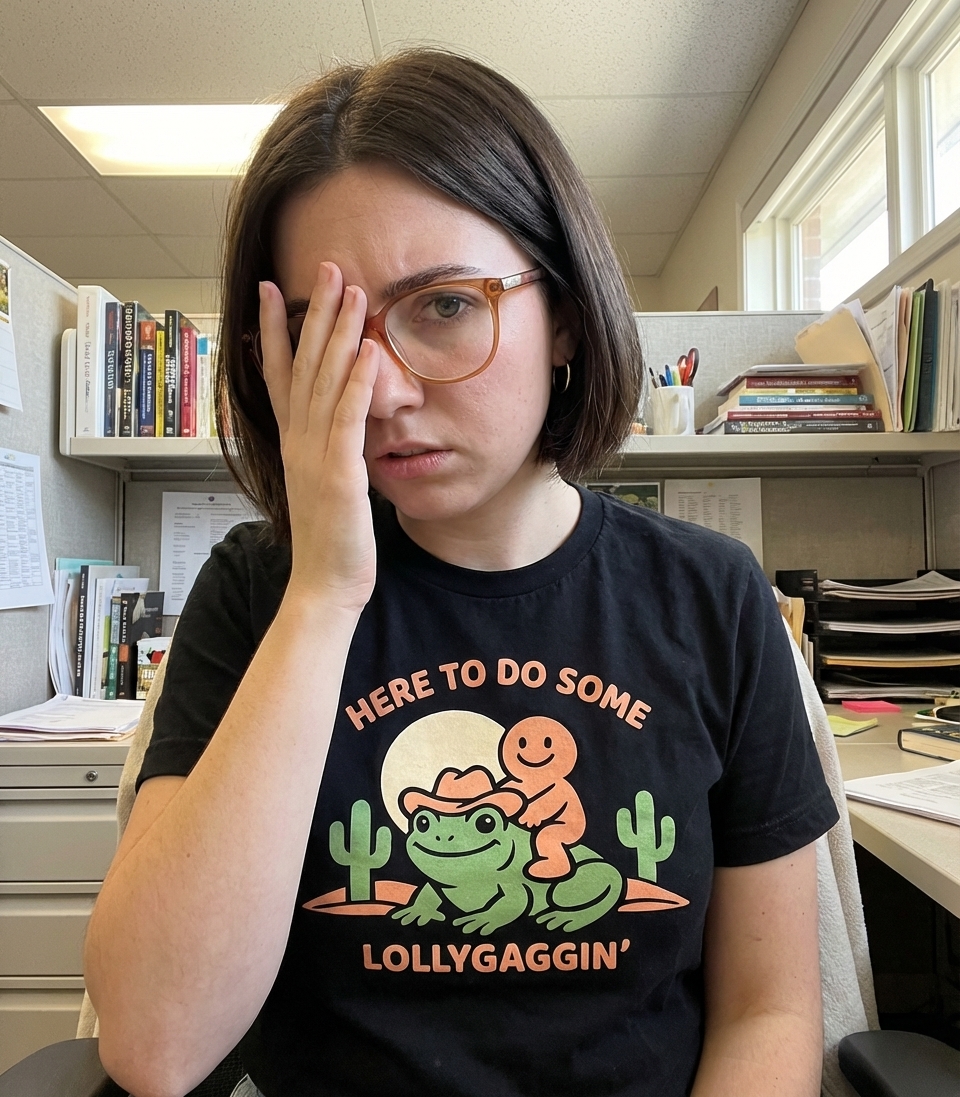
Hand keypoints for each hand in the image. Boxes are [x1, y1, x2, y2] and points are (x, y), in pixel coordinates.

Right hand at [259, 263, 378, 612]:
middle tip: (325, 267)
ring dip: (338, 333)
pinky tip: (369, 349)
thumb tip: (334, 425)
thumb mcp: (323, 484)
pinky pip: (347, 419)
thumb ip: (325, 449)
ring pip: (324, 382)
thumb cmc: (329, 540)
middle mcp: (298, 440)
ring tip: (352, 290)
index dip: (275, 331)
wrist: (323, 586)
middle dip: (314, 313)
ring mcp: (316, 454)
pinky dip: (357, 383)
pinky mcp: (340, 473)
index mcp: (294, 441)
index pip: (279, 374)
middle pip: (302, 364)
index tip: (273, 291)